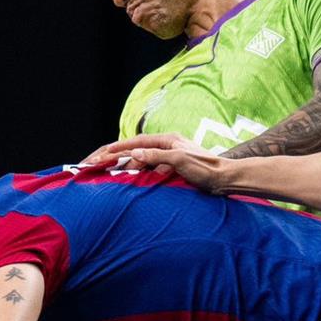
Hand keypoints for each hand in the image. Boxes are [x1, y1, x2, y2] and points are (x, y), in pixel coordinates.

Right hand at [81, 133, 229, 189]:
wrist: (225, 179)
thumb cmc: (206, 168)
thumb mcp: (179, 160)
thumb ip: (156, 156)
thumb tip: (132, 154)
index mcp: (167, 140)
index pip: (136, 142)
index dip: (117, 148)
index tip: (101, 154)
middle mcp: (167, 146)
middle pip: (136, 149)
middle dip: (115, 155)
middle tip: (95, 163)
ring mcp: (170, 157)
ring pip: (142, 160)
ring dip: (125, 165)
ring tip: (108, 172)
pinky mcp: (174, 168)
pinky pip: (150, 169)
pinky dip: (138, 173)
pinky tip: (130, 180)